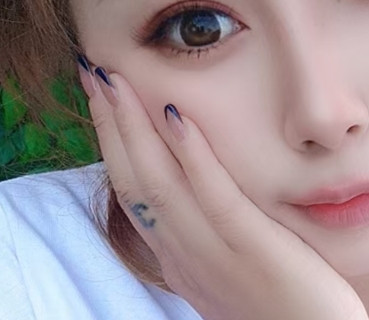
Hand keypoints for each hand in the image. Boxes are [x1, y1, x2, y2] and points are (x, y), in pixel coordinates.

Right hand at [78, 60, 368, 319]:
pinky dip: (192, 155)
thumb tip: (193, 186)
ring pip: (160, 182)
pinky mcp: (252, 249)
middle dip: (109, 123)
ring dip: (134, 127)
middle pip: (133, 179)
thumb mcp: (226, 265)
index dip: (110, 141)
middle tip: (93, 72)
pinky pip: (214, 197)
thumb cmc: (276, 302)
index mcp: (176, 255)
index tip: (100, 97)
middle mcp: (183, 254)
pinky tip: (177, 115)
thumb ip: (205, 228)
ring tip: (116, 81)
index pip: (130, 189)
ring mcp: (214, 253)